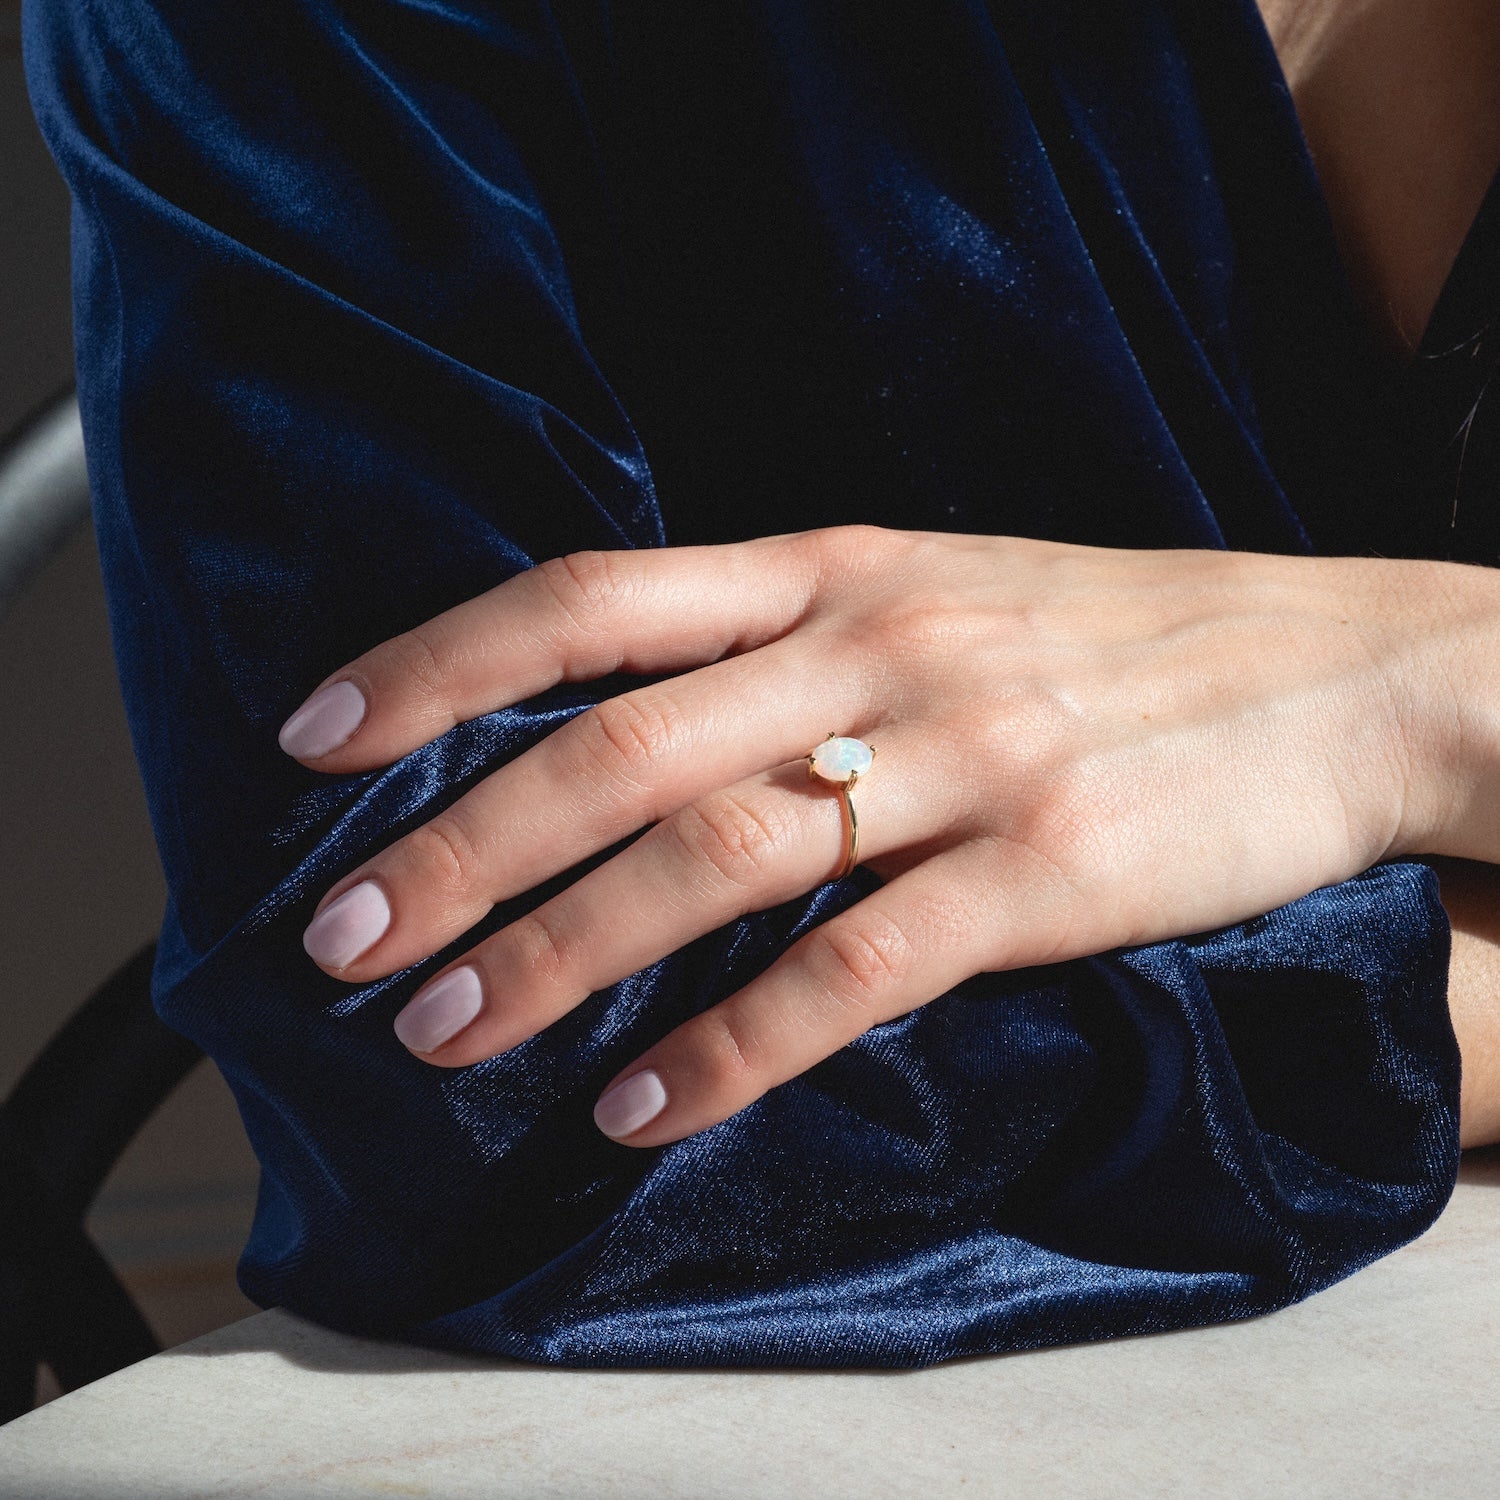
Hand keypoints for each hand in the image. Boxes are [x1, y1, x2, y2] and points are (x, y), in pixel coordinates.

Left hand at [277, 525, 1489, 1145]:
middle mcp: (877, 645)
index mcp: (836, 566)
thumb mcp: (941, 589)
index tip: (316, 737)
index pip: (589, 597)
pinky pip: (857, 969)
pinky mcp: (1046, 871)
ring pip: (715, 855)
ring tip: (447, 1034)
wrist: (1347, 666)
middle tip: (342, 940)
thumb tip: (633, 716)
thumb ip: (791, 640)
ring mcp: (963, 755)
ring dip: (562, 953)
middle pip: (618, 744)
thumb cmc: (1121, 636)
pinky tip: (642, 1106)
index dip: (438, 662)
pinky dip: (735, 1043)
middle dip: (458, 844)